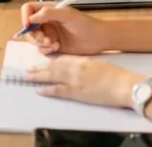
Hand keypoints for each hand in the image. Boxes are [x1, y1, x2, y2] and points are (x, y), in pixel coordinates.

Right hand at [19, 1, 109, 54]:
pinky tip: (57, 48)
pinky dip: (46, 49)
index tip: (28, 26)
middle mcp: (45, 21)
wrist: (97, 39)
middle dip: (34, 35)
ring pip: (33, 39)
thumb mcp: (67, 15)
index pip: (28, 9)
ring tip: (54, 44)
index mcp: (48, 10)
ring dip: (40, 43)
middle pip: (28, 27)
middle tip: (45, 40)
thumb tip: (31, 18)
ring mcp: (48, 34)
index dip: (25, 17)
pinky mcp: (52, 45)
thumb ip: (48, 13)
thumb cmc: (84, 24)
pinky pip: (41, 48)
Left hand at [26, 55, 143, 108]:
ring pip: (52, 76)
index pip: (62, 58)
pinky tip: (39, 90)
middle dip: (39, 67)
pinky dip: (48, 90)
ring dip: (39, 76)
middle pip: (53, 66)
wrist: (124, 85)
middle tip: (28, 69)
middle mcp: (75, 67)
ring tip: (28, 77)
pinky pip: (58, 90)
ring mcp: (75, 80)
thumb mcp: (99, 64)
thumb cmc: (116, 75)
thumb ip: (86, 65)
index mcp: (82, 59)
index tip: (42, 60)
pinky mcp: (77, 92)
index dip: (50, 60)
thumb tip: (79, 67)